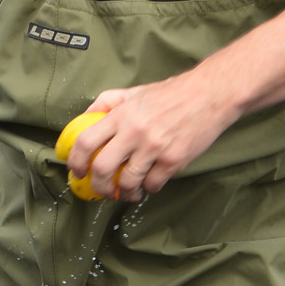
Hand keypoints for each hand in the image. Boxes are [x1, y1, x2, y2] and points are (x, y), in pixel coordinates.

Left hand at [64, 74, 237, 200]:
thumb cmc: (171, 94)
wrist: (209, 95)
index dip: (76, 162)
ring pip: (127, 182)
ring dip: (124, 192)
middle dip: (97, 186)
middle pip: (102, 168)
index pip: (86, 142)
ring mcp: (155, 148)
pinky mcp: (174, 160)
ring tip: (127, 191)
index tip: (76, 172)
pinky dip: (148, 188)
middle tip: (100, 190)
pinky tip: (149, 182)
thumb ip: (107, 103)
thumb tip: (85, 117)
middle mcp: (134, 132)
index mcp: (121, 115)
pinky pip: (152, 185)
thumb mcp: (134, 92)